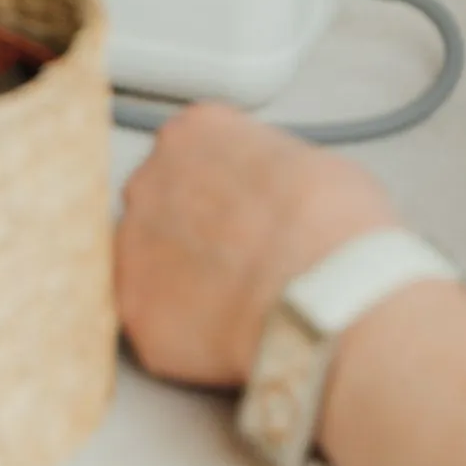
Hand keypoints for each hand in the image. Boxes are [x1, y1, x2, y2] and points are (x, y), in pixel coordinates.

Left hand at [115, 105, 402, 387]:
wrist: (323, 294)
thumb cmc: (332, 225)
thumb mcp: (313, 162)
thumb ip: (267, 171)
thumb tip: (274, 197)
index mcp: (193, 132)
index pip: (189, 149)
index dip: (219, 184)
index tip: (240, 205)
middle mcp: (150, 181)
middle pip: (158, 203)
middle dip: (190, 229)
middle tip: (236, 256)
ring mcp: (133, 248)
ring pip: (146, 262)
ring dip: (179, 279)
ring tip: (230, 301)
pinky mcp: (133, 312)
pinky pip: (150, 320)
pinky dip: (179, 331)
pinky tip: (219, 333)